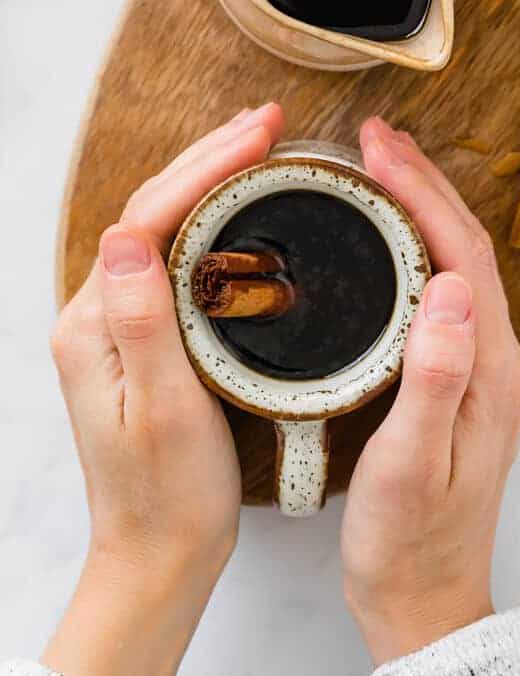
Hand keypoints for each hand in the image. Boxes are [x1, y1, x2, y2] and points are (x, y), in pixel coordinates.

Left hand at [43, 103, 283, 675]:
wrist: (158, 554)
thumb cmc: (165, 495)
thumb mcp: (163, 410)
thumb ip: (143, 320)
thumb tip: (127, 234)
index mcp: (95, 325)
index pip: (150, 217)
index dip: (207, 167)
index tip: (260, 135)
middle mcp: (100, 314)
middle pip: (154, 209)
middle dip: (210, 157)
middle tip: (267, 122)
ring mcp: (122, 323)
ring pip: (166, 227)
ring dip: (211, 179)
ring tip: (259, 145)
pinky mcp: (147, 336)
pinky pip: (179, 257)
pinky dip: (215, 220)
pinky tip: (245, 210)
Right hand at [341, 118, 519, 665]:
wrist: (425, 594)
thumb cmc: (410, 540)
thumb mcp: (414, 465)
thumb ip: (436, 376)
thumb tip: (450, 287)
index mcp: (490, 370)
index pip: (461, 254)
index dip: (420, 192)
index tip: (376, 149)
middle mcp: (496, 358)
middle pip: (466, 245)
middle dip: (422, 183)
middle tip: (374, 138)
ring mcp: (481, 365)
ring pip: (457, 261)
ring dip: (422, 206)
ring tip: (379, 166)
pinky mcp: (460, 375)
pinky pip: (443, 286)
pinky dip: (416, 243)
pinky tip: (385, 234)